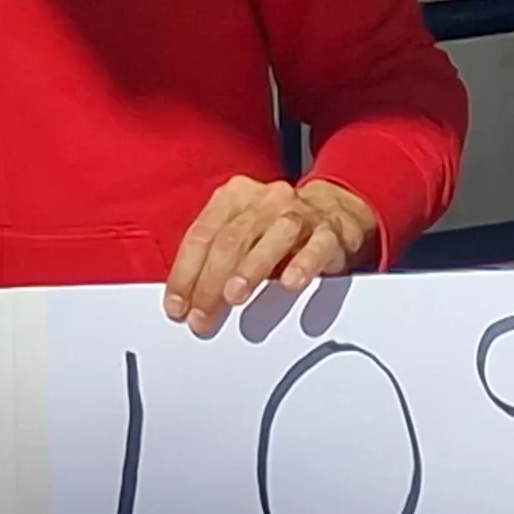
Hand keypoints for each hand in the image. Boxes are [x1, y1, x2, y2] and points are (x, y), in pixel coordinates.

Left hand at [164, 177, 379, 337]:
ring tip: (234, 297)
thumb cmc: (276, 231)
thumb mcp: (242, 235)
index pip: (202, 235)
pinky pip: (317, 246)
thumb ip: (215, 259)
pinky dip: (303, 265)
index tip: (178, 307)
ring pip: (273, 237)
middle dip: (211, 281)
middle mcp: (266, 200)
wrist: (335, 211)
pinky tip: (290, 283)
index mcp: (234, 197)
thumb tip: (186, 302)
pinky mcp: (331, 231)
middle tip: (202, 316)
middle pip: (232, 239)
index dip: (186, 272)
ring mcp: (301, 213)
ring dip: (250, 269)